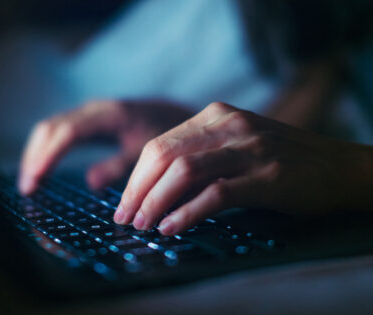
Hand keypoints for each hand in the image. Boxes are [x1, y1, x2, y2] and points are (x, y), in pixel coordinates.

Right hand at [18, 99, 191, 194]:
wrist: (173, 115)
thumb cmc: (163, 133)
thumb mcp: (146, 153)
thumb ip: (120, 167)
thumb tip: (90, 182)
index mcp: (108, 115)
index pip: (68, 132)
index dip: (48, 155)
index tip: (35, 179)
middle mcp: (93, 110)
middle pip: (51, 128)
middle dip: (35, 157)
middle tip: (27, 189)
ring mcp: (88, 113)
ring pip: (50, 129)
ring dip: (36, 154)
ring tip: (30, 184)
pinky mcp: (87, 121)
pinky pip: (58, 132)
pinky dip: (46, 150)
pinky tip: (43, 169)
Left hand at [114, 102, 371, 234]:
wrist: (338, 165)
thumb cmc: (281, 159)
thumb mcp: (235, 147)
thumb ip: (200, 159)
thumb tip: (155, 191)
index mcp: (216, 116)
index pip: (160, 144)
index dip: (136, 176)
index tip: (125, 203)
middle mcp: (229, 125)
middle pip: (164, 155)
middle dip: (137, 190)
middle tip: (125, 218)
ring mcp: (250, 148)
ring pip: (184, 171)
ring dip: (155, 201)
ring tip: (143, 226)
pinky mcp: (269, 175)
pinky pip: (216, 193)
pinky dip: (188, 212)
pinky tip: (171, 228)